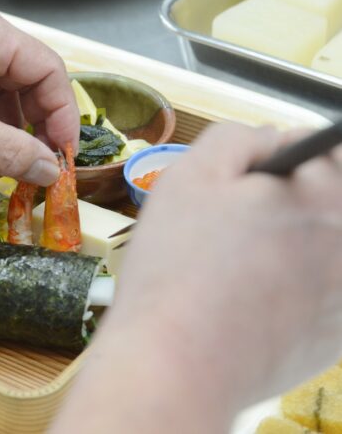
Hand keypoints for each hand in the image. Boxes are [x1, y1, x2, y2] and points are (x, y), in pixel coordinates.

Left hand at [0, 1, 77, 185]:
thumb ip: (10, 152)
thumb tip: (50, 174)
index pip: (48, 69)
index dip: (62, 115)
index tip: (62, 156)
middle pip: (28, 80)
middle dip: (36, 125)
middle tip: (38, 166)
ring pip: (2, 92)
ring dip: (10, 129)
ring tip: (9, 165)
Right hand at [53, 124, 341, 432]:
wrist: (177, 364)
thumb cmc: (177, 270)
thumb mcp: (189, 177)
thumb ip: (237, 138)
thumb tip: (270, 140)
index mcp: (322, 196)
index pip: (331, 151)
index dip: (289, 155)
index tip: (256, 175)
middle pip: (326, 202)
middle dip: (286, 203)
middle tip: (236, 226)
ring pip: (321, 248)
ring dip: (290, 247)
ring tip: (238, 268)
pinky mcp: (335, 336)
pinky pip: (319, 292)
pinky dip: (292, 288)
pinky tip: (249, 300)